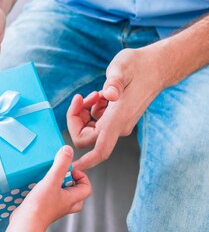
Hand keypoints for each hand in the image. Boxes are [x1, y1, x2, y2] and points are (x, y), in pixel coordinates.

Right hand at [13, 145, 91, 228]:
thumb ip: (61, 165)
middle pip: (76, 194)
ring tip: (49, 178)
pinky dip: (47, 192)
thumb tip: (68, 150)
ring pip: (63, 197)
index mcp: (71, 199)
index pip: (87, 188)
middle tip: (62, 174)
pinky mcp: (43, 210)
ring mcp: (54, 209)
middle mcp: (65, 205)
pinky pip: (50, 199)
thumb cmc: (40, 206)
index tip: (69, 170)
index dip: (81, 176)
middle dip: (71, 182)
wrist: (26, 223)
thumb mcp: (52, 180)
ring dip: (59, 187)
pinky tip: (37, 186)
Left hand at [67, 46, 164, 169]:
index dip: (86, 161)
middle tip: (81, 98)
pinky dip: (93, 110)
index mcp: (117, 119)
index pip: (100, 150)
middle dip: (77, 120)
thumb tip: (109, 94)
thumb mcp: (122, 68)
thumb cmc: (139, 66)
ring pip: (91, 128)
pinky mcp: (118, 118)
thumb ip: (114, 82)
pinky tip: (101, 95)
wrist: (157, 67)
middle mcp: (118, 126)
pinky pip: (98, 121)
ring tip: (95, 94)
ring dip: (85, 113)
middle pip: (86, 137)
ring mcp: (118, 123)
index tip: (73, 165)